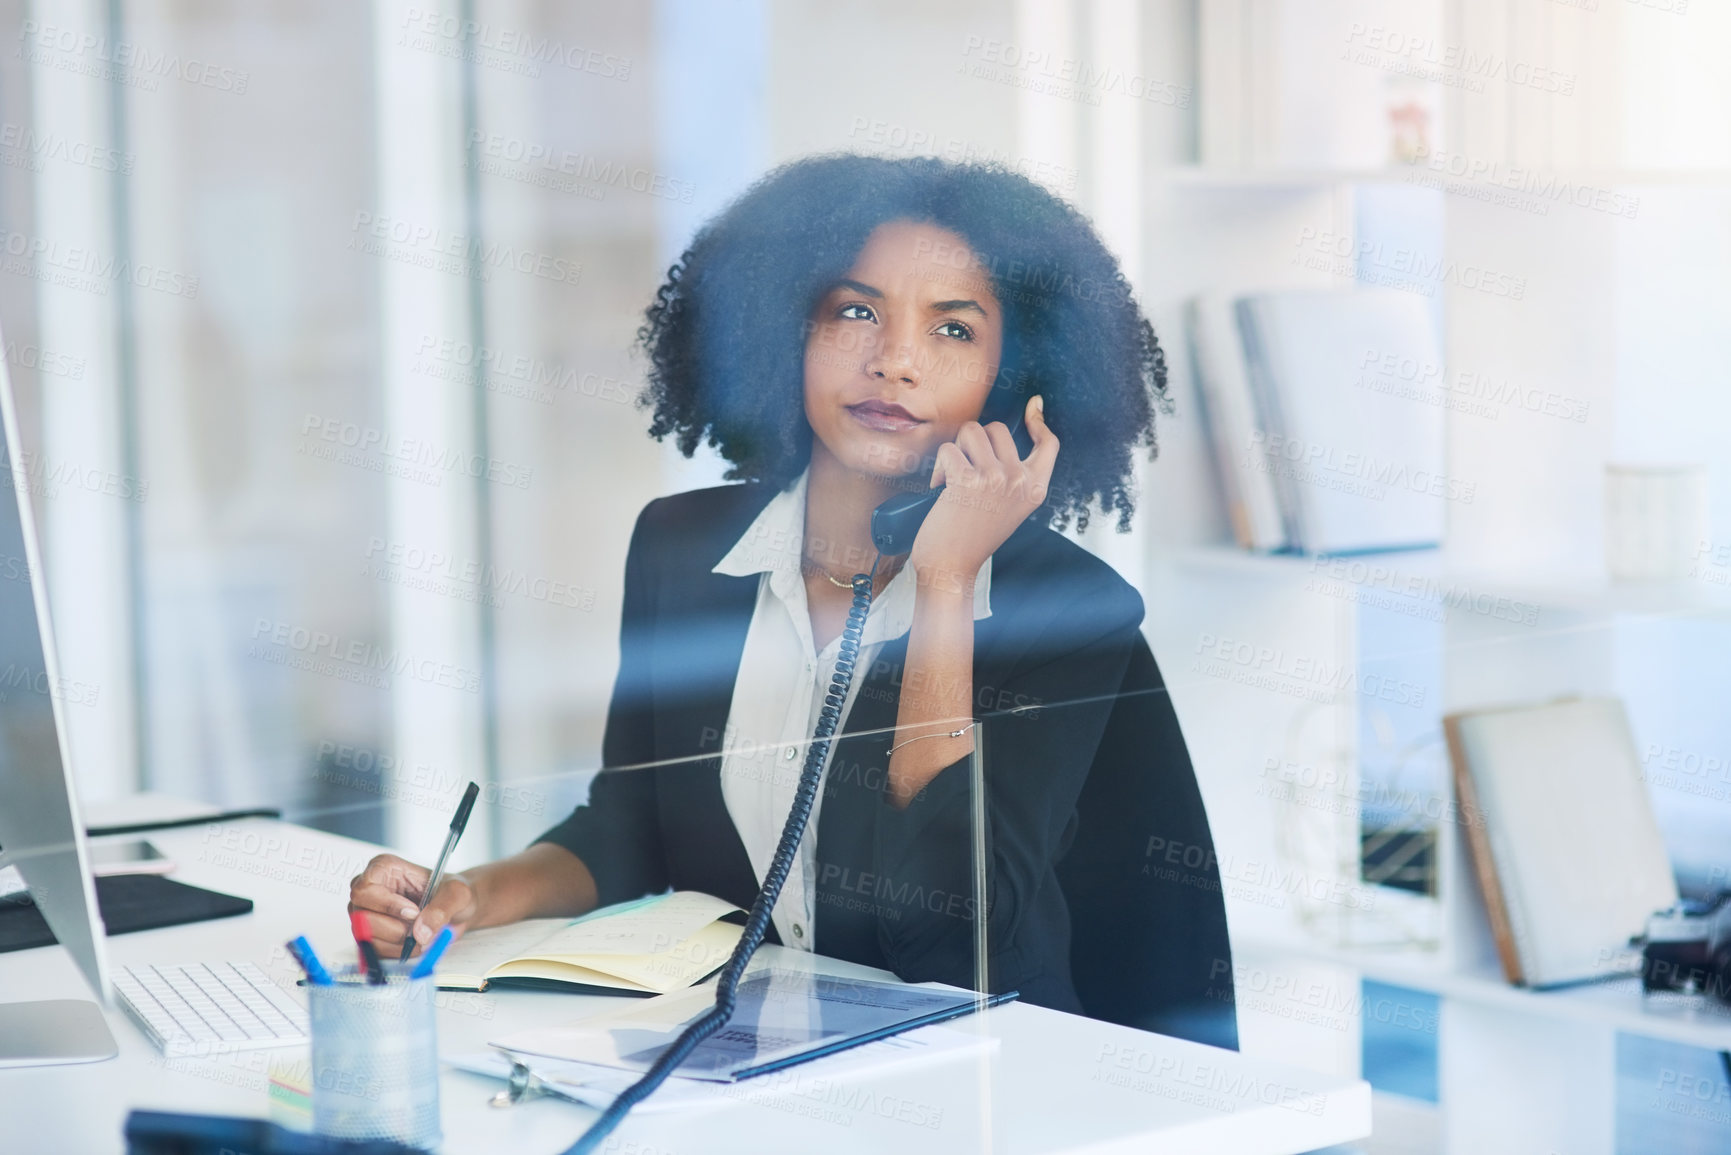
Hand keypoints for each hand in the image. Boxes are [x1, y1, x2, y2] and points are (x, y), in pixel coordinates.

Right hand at [347, 853, 477, 956]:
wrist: (455, 910)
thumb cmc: (450, 893)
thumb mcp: (456, 894)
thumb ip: (441, 909)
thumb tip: (420, 932)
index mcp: (383, 869)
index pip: (364, 890)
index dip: (387, 905)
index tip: (413, 913)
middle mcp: (369, 890)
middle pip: (361, 917)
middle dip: (394, 928)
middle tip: (419, 928)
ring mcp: (366, 914)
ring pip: (365, 937)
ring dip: (397, 942)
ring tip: (420, 935)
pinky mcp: (370, 935)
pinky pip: (373, 951)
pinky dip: (396, 952)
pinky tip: (413, 943)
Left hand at [910, 394, 1057, 589]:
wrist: (952, 567)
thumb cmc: (973, 536)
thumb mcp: (1008, 507)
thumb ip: (1014, 476)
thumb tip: (1001, 436)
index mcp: (1035, 489)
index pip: (1049, 444)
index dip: (1040, 421)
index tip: (1033, 405)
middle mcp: (1021, 481)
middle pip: (998, 428)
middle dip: (975, 441)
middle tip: (965, 468)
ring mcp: (997, 478)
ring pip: (972, 431)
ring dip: (956, 449)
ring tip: (951, 476)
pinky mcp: (968, 480)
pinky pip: (949, 449)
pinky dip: (938, 467)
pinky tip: (939, 488)